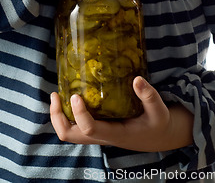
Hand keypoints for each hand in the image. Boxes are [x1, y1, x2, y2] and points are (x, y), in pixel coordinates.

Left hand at [50, 77, 193, 151]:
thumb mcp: (159, 110)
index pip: (90, 130)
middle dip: (57, 117)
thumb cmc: (158, 123)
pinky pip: (74, 126)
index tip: (76, 95)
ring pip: (69, 133)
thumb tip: (137, 78)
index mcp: (115, 134)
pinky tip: (69, 96)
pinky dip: (66, 114)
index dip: (80, 114)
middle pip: (69, 135)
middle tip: (55, 95)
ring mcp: (97, 134)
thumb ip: (149, 95)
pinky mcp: (97, 128)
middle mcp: (101, 136)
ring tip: (56, 95)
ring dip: (58, 116)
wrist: (158, 136)